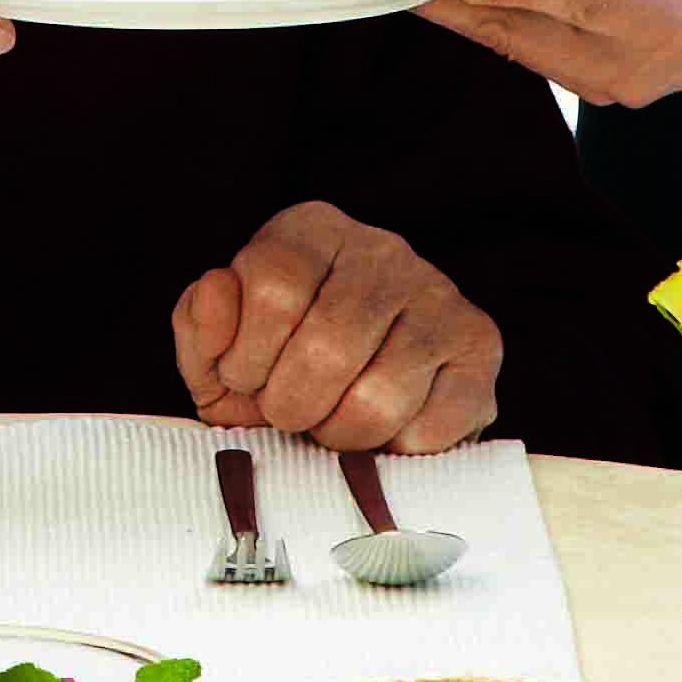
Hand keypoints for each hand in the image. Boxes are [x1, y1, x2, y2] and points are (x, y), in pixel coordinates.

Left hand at [171, 200, 503, 452]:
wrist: (353, 403)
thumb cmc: (278, 375)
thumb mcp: (219, 355)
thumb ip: (200, 326)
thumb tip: (215, 290)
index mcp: (311, 230)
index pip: (272, 287)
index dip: (248, 357)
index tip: (247, 380)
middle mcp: (383, 250)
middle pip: (327, 345)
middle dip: (293, 405)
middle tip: (291, 414)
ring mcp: (440, 295)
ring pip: (379, 396)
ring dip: (342, 435)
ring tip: (334, 424)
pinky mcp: (481, 347)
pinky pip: (431, 425)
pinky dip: (395, 451)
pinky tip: (383, 432)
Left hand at [416, 0, 681, 109]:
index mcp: (667, 21)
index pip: (578, 1)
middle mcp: (640, 70)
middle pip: (532, 38)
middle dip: (460, 3)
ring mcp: (625, 89)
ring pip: (528, 52)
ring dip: (469, 17)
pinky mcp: (613, 88)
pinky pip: (542, 55)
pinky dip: (500, 24)